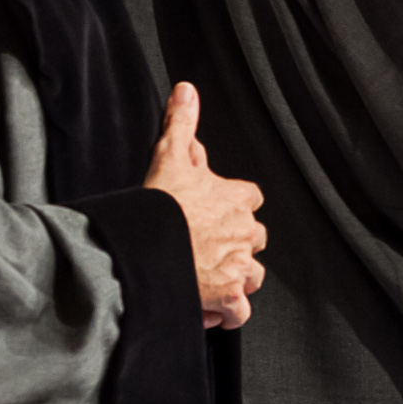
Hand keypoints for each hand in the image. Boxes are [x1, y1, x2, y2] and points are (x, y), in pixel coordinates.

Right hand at [141, 82, 268, 328]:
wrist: (148, 249)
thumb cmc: (161, 206)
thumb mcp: (170, 155)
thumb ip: (182, 122)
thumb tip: (187, 90)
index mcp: (237, 198)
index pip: (250, 198)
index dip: (234, 206)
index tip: (215, 212)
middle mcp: (246, 233)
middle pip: (254, 239)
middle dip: (236, 245)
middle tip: (207, 249)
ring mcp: (239, 268)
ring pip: (252, 276)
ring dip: (235, 279)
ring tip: (208, 279)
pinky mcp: (229, 299)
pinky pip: (239, 312)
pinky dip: (225, 313)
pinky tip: (206, 308)